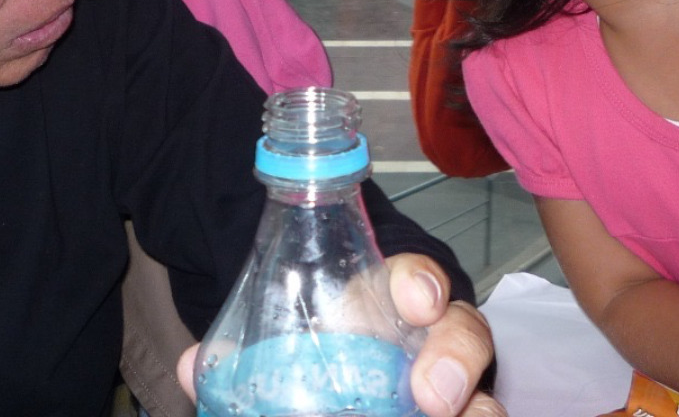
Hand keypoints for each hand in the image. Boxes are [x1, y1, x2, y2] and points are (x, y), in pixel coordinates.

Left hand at [176, 252, 502, 416]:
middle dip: (459, 357)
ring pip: (486, 395)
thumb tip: (191, 368)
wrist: (344, 361)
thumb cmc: (326, 336)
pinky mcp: (456, 413)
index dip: (422, 283)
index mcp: (392, 298)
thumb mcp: (289, 332)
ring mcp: (450, 387)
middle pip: (467, 334)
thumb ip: (244, 346)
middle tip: (432, 394)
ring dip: (480, 411)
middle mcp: (435, 340)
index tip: (413, 299)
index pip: (419, 276)